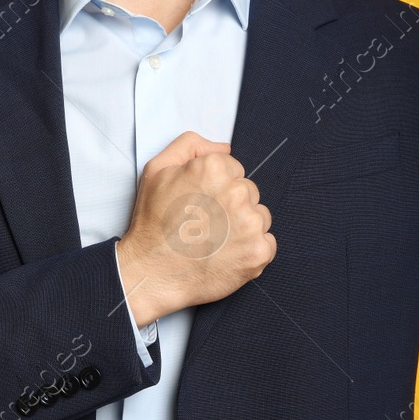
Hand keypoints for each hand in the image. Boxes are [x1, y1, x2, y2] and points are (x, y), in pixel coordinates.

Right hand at [115, 131, 275, 323]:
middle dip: (231, 205)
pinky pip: (267, 243)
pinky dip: (252, 250)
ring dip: (243, 226)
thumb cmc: (152, 224)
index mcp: (214, 168)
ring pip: (259, 216)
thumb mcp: (157, 170)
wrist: (151, 273)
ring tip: (215, 241)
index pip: (233, 169)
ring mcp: (250, 223)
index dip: (214, 187)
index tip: (200, 203)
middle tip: (205, 224)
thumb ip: (191, 146)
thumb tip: (225, 147)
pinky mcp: (258, 251)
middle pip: (248, 192)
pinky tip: (227, 255)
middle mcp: (236, 192)